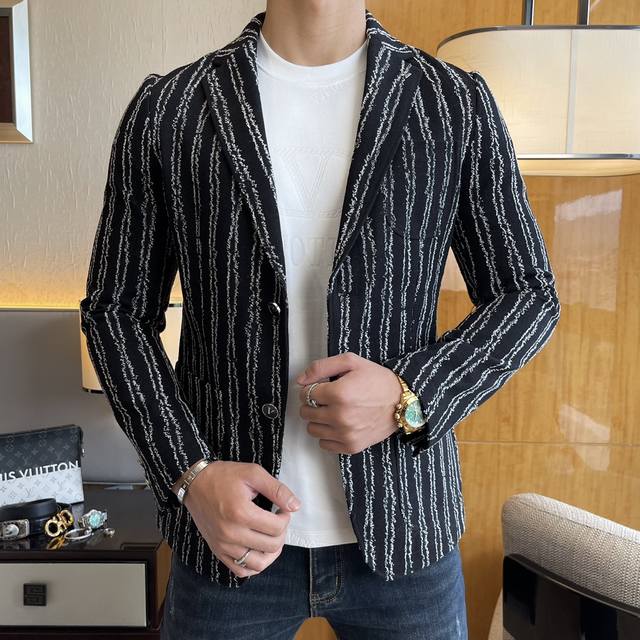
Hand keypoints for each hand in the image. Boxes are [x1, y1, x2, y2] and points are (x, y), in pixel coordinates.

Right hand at [180, 460, 300, 576]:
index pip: (277, 528)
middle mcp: (231, 533)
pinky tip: (259, 549)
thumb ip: (277, 489)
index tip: (282, 509)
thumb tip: (295, 506)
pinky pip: (241, 571)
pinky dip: (254, 565)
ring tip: (271, 536)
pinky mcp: (218, 551)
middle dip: (281, 533)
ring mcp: (223, 545)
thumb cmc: (224, 476)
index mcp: (241, 513)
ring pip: (258, 564)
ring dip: (271, 552)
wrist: (195, 483)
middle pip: (271, 546)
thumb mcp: (253, 473)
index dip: (286, 518)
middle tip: (277, 519)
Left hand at [295, 351, 401, 454]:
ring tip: (333, 411)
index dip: (311, 388)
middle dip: (312, 404)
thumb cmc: (377, 380)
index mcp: (339, 394)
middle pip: (306, 413)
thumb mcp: (351, 362)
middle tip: (326, 399)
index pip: (305, 394)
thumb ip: (321, 367)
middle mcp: (340, 417)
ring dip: (318, 420)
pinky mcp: (351, 446)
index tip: (320, 388)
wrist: (402, 401)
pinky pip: (324, 444)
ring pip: (312, 430)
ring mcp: (346, 434)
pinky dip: (328, 435)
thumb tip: (300, 380)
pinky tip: (339, 424)